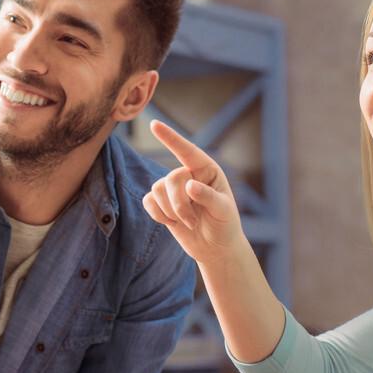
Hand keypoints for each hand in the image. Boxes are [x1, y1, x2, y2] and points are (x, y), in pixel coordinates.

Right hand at [143, 120, 244, 264]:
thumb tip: (189, 186)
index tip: (154, 124)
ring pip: (157, 190)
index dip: (170, 138)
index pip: (187, 151)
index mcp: (206, 170)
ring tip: (188, 223)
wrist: (215, 248)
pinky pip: (148, 201)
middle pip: (171, 179)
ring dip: (171, 212)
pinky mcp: (161, 203)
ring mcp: (173, 189)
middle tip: (192, 221)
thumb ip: (208, 197)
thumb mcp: (223, 211)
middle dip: (179, 204)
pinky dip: (158, 215)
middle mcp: (188, 175)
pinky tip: (172, 223)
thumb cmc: (224, 225)